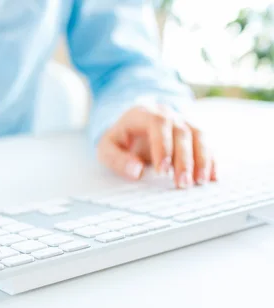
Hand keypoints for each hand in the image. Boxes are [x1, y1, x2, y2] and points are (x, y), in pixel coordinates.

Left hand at [97, 105, 215, 187]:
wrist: (130, 126)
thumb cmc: (119, 139)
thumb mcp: (106, 147)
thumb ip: (116, 159)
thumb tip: (135, 171)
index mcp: (144, 114)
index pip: (159, 123)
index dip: (163, 146)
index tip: (161, 171)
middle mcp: (168, 114)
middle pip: (182, 132)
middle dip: (184, 159)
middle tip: (182, 183)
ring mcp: (183, 122)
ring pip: (199, 135)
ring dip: (202, 159)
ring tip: (199, 182)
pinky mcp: (193, 133)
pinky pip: (206, 144)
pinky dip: (210, 160)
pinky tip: (211, 177)